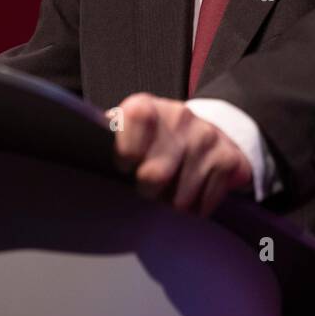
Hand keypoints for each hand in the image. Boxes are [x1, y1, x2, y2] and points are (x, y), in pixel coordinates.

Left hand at [108, 93, 253, 215]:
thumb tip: (86, 154)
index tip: (125, 166)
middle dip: (148, 190)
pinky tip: (191, 191)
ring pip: (180, 198)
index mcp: (146, 107)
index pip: (135, 120)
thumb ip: (109, 142)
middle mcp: (179, 117)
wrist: (206, 133)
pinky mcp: (228, 159)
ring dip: (172, 202)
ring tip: (170, 188)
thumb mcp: (128, 132)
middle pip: (155, 174)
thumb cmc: (153, 140)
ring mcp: (207, 137)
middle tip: (147, 187)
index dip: (126, 150)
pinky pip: (203, 205)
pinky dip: (194, 208)